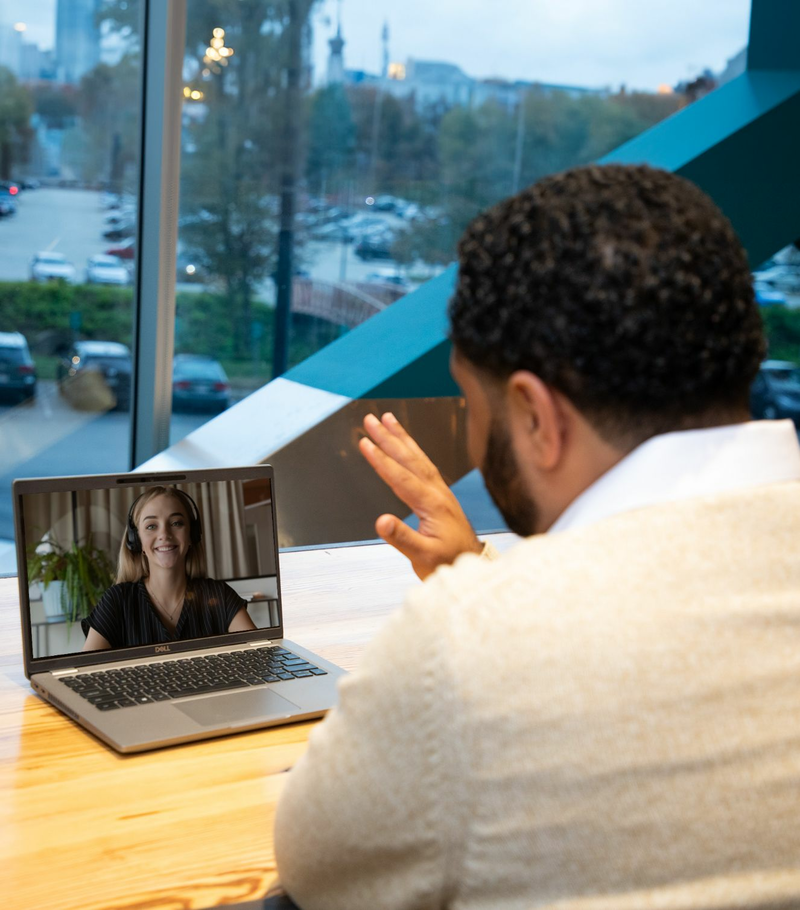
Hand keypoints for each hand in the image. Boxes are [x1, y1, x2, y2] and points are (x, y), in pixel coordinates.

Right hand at [359, 412, 482, 579]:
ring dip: (402, 438)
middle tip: (371, 420)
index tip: (365, 443)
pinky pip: (425, 465)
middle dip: (389, 438)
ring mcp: (441, 492)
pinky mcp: (442, 496)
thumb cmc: (448, 562)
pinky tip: (406, 445)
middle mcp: (438, 493)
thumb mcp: (423, 557)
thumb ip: (402, 538)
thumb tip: (381, 521)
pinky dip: (413, 450)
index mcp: (432, 504)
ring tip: (388, 419)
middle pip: (410, 459)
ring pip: (419, 458)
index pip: (401, 477)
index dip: (381, 460)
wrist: (473, 565)